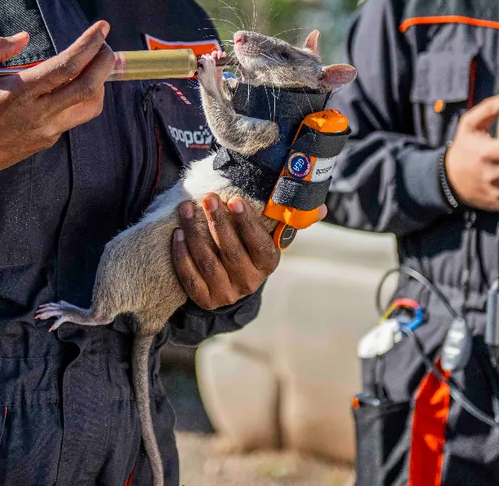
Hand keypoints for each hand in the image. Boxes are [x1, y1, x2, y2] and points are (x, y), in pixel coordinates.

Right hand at [0, 22, 113, 186]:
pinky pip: (75, 116)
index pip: (67, 66)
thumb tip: (25, 37)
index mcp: (20, 93)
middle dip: (105, 61)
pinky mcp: (49, 140)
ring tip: (95, 64)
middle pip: (89, 86)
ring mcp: (47, 129)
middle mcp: (39, 113)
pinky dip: (83, 97)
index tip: (102, 27)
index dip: (89, 44)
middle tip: (106, 44)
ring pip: (91, 106)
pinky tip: (74, 84)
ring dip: (100, 83)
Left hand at [171, 193, 308, 308]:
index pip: (259, 245)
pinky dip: (182, 255)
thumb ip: (290, 220)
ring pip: (208, 262)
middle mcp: (249, 282)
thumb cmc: (249, 246)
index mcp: (268, 264)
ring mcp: (226, 293)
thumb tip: (322, 209)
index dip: (247, 224)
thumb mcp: (269, 235)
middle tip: (207, 198)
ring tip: (185, 209)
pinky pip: (190, 277)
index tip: (235, 200)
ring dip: (194, 233)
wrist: (230, 281)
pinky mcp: (205, 300)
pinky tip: (176, 233)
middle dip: (217, 222)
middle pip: (231, 251)